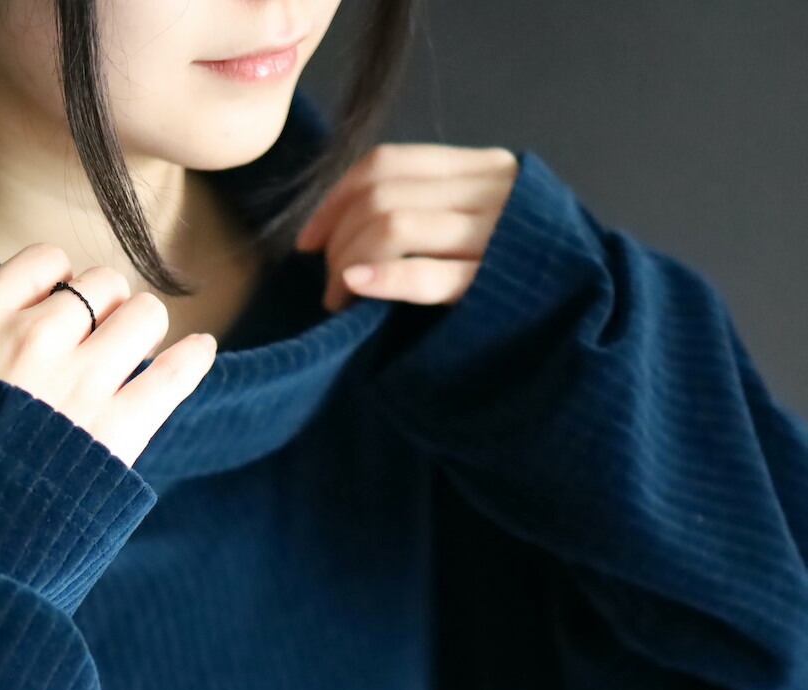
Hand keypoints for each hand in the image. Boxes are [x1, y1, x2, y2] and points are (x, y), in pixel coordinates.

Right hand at [0, 243, 217, 468]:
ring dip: (141, 330)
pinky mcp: (116, 428)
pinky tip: (200, 349)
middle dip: (105, 308)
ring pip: (143, 314)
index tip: (58, 310)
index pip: (47, 260)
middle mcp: (34, 337)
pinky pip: (174, 372)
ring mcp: (79, 382)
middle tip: (95, 341)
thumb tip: (37, 308)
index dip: (60, 283)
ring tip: (130, 355)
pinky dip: (193, 357)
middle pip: (102, 284)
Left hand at [292, 143, 519, 313]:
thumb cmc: (517, 281)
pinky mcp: (493, 284)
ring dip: (347, 263)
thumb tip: (343, 224)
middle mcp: (490, 191)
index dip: (335, 198)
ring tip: (340, 300)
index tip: (309, 241)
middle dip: (337, 238)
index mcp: (482, 169)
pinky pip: (426, 273)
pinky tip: (355, 288)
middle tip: (329, 286)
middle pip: (382, 194)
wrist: (590, 316)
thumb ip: (429, 210)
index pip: (387, 164)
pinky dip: (382, 277)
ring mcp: (495, 234)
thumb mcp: (477, 227)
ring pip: (393, 224)